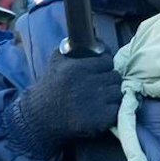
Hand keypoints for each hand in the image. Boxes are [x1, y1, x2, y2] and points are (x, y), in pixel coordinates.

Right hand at [6, 51, 124, 152]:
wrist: (41, 116)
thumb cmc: (50, 87)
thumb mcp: (55, 62)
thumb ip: (71, 47)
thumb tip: (93, 41)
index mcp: (78, 69)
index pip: (108, 61)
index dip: (105, 65)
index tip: (101, 69)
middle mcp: (88, 85)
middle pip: (115, 77)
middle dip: (109, 79)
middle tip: (102, 84)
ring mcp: (96, 103)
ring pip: (118, 92)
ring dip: (112, 94)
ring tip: (102, 97)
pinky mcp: (100, 119)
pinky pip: (117, 109)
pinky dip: (112, 109)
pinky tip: (101, 109)